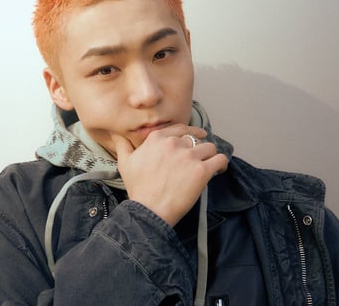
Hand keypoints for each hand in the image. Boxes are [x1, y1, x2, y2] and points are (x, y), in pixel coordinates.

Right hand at [112, 124, 227, 225]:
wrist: (149, 210)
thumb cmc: (138, 189)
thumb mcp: (125, 164)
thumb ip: (123, 146)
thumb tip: (117, 135)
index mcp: (157, 139)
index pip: (180, 128)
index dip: (190, 132)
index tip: (197, 136)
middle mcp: (174, 143)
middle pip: (195, 138)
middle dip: (199, 147)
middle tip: (201, 156)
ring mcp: (189, 156)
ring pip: (209, 147)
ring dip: (210, 155)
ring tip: (210, 164)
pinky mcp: (202, 170)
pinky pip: (220, 159)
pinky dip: (222, 164)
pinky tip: (219, 169)